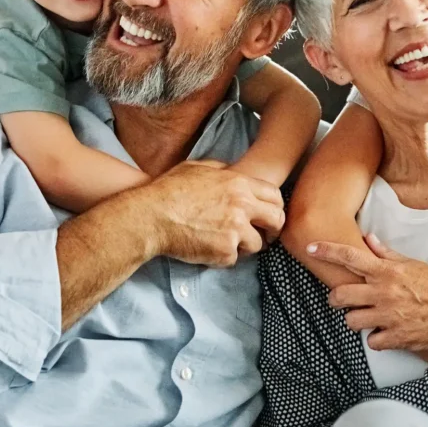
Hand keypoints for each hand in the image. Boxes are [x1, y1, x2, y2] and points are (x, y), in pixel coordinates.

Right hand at [142, 160, 283, 266]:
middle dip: (273, 230)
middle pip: (277, 220)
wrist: (151, 217)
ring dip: (245, 246)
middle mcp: (242, 206)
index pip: (275, 195)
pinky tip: (209, 248)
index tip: (269, 215)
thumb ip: (221, 170)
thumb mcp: (197, 168)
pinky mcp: (225, 252)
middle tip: (265, 236)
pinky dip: (224, 257)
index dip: (275, 207)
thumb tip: (231, 172)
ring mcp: (235, 230)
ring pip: (257, 244)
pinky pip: (234, 259)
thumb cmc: (168, 190)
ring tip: (226, 243)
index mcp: (238, 183)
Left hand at [314, 234, 427, 350]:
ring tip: (368, 317)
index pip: (350, 256)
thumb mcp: (413, 265)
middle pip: (340, 295)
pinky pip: (371, 341)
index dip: (327, 251)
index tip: (311, 247)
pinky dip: (376, 339)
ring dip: (356, 320)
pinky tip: (384, 332)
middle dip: (337, 299)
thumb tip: (369, 240)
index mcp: (387, 272)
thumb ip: (387, 254)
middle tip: (344, 300)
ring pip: (351, 321)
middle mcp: (383, 293)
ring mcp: (389, 316)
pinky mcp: (396, 337)